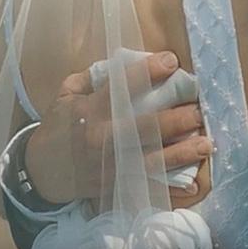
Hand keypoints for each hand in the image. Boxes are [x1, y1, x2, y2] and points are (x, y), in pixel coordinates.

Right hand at [25, 50, 211, 203]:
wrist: (41, 171)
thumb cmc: (58, 127)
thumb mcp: (65, 95)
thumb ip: (92, 78)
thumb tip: (125, 62)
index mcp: (88, 110)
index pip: (120, 87)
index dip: (147, 72)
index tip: (171, 61)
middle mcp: (100, 138)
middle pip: (144, 127)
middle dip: (175, 118)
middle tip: (199, 109)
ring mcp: (109, 165)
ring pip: (151, 159)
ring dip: (181, 152)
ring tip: (206, 142)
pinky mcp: (114, 185)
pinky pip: (146, 185)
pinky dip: (170, 188)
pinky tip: (192, 184)